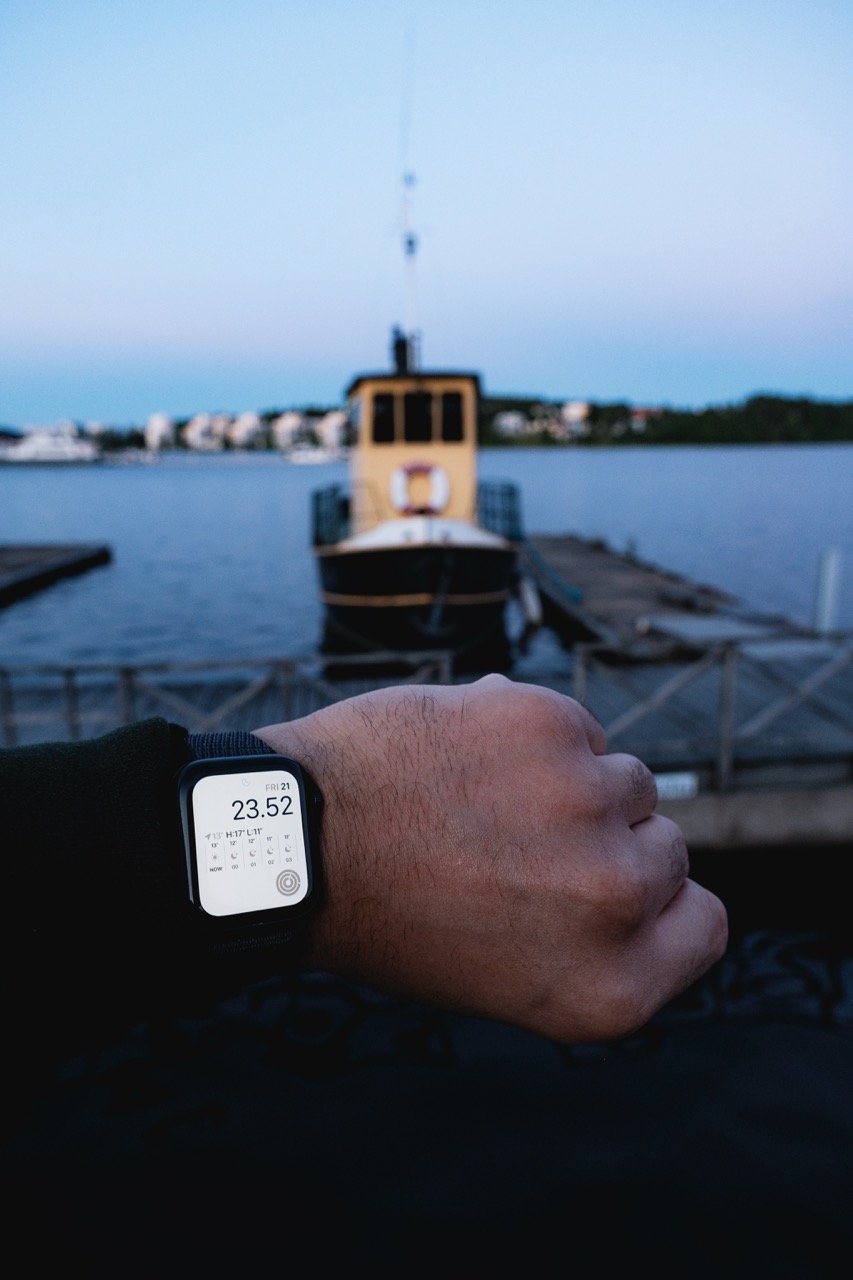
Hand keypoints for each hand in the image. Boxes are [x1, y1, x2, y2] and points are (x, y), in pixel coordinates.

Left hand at [254, 674, 726, 1042]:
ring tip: (484, 805)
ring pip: (626, 778)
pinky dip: (533, 735)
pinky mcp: (552, 726)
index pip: (705, 923)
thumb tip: (650, 852)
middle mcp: (618, 902)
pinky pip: (579, 727)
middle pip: (666, 844)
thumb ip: (596, 937)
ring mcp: (591, 807)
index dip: (660, 899)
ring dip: (571, 784)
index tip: (610, 884)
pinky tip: (468, 760)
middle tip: (518, 847)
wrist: (299, 841)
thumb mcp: (510, 976)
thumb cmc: (392, 916)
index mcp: (611, 990)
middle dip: (606, 838)